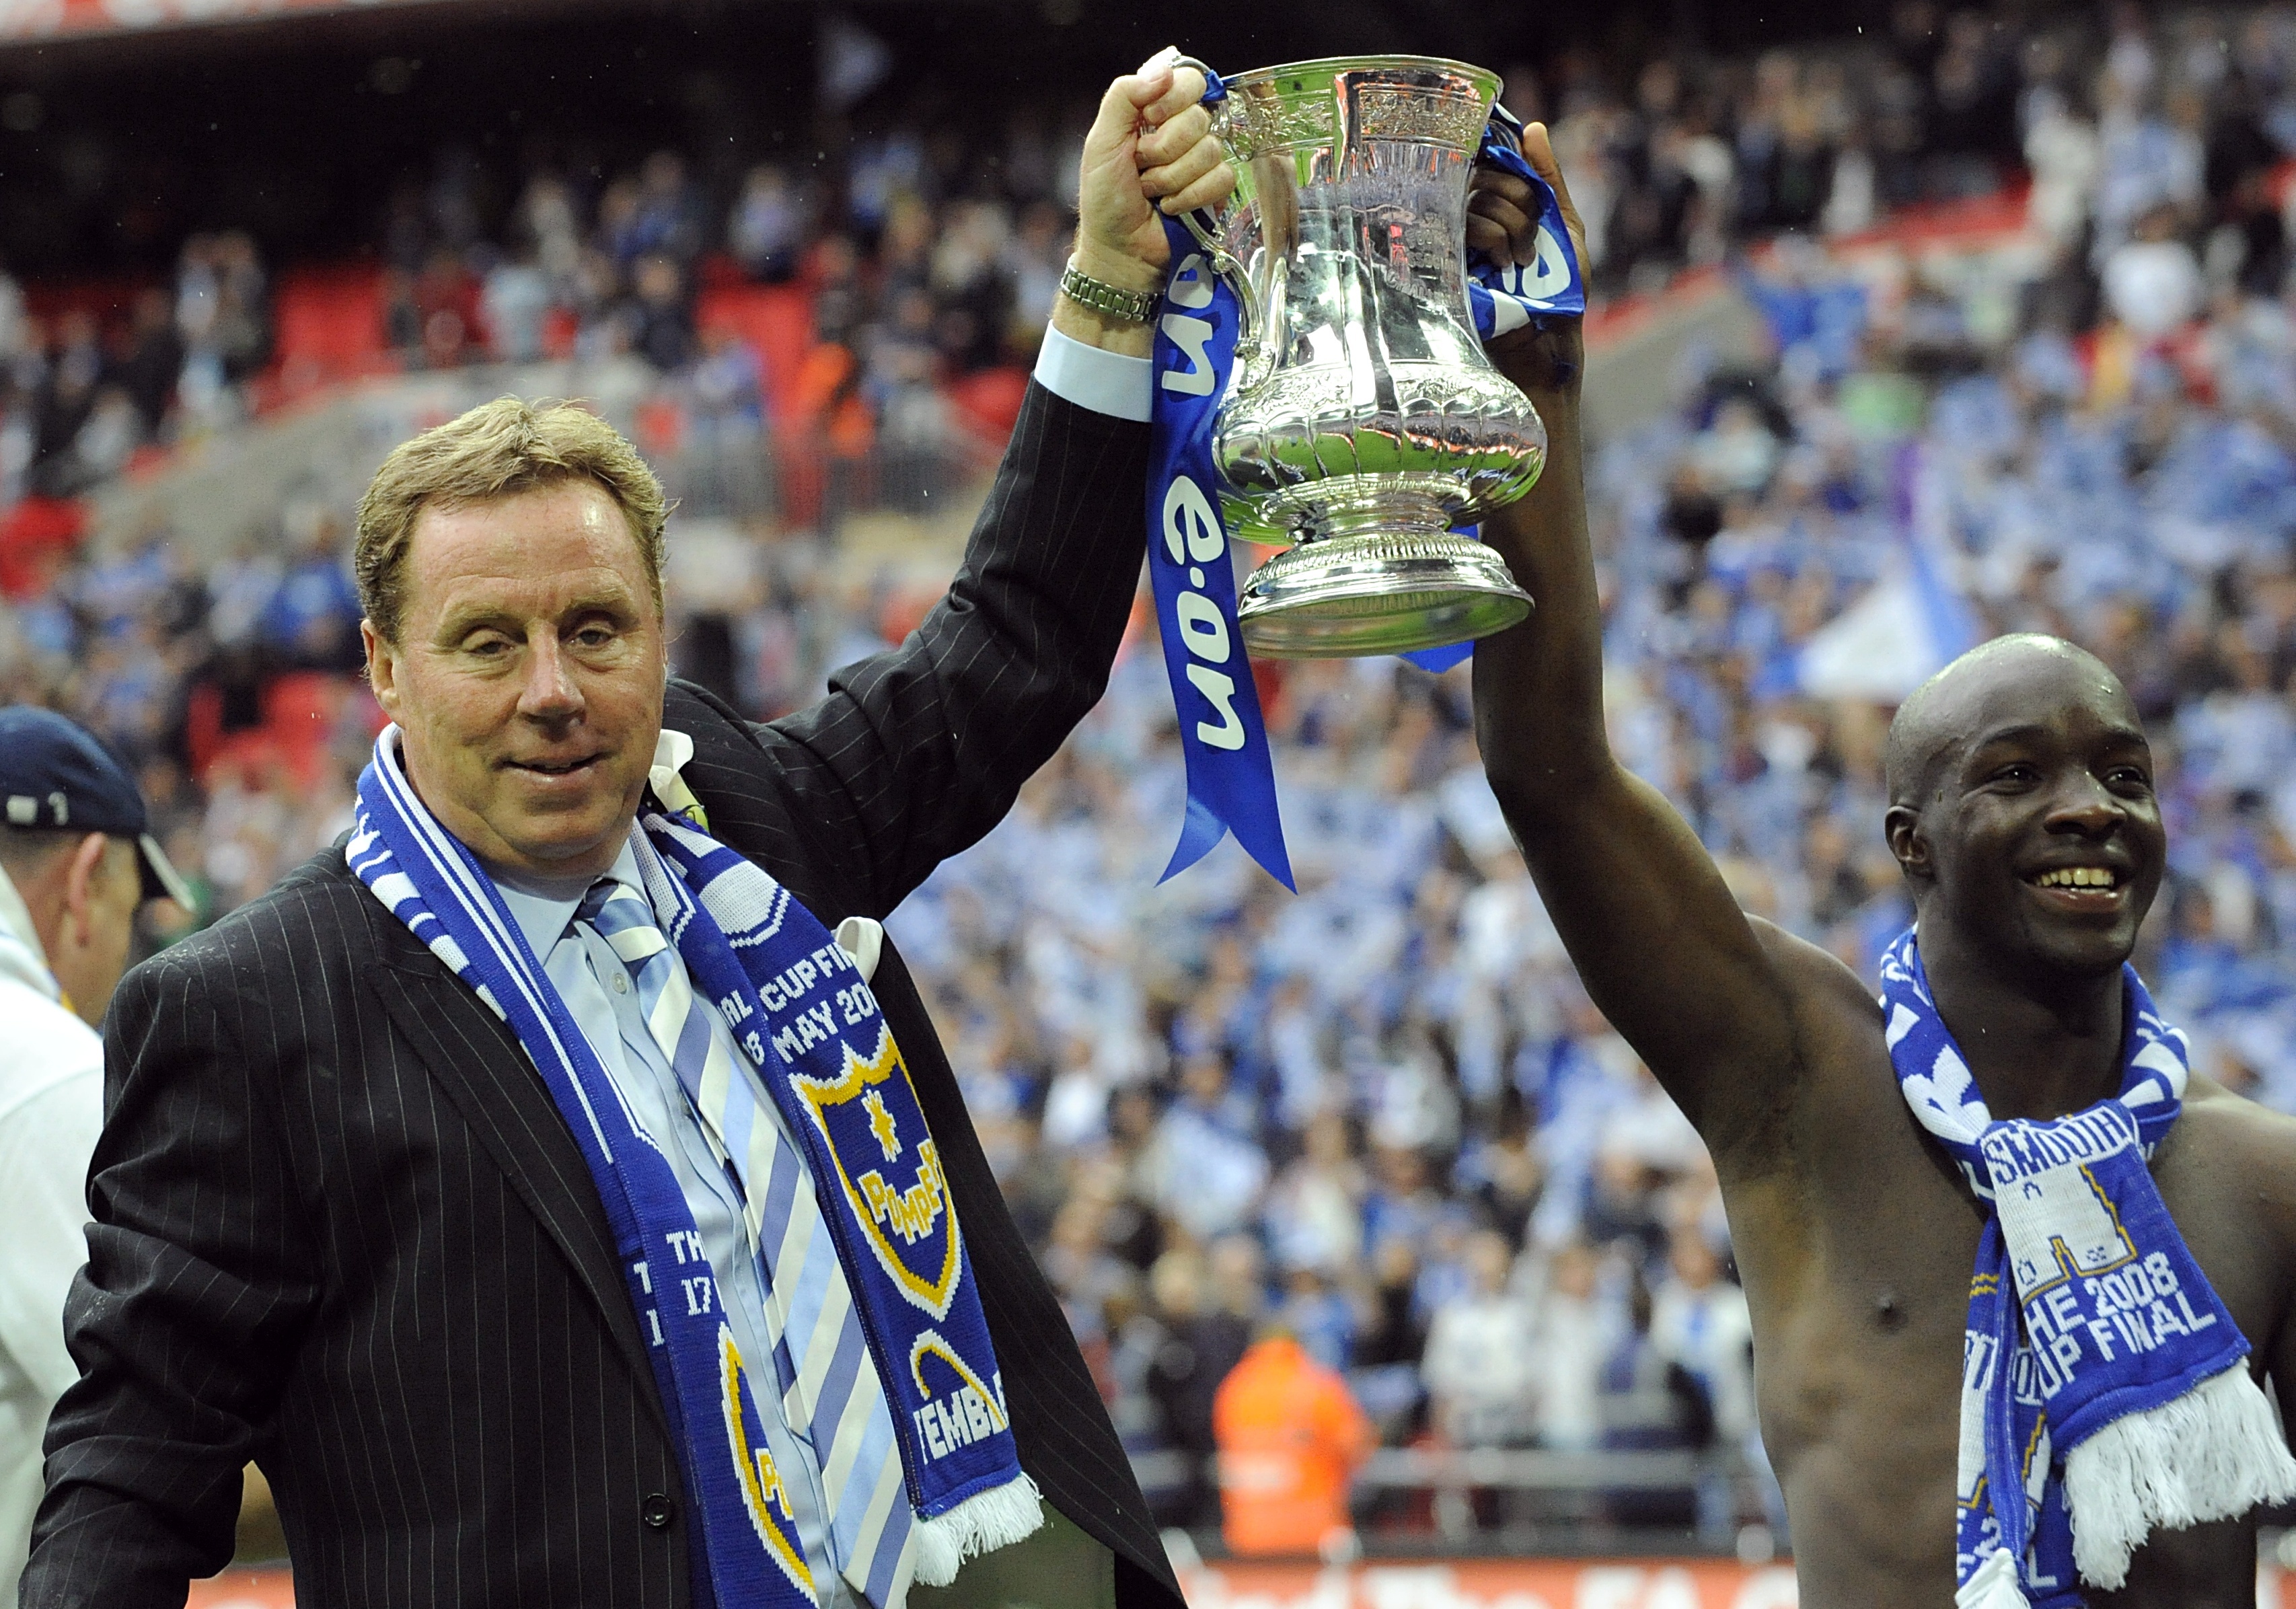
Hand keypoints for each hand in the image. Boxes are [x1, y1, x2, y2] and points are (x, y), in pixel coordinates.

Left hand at [1072, 47, 1235, 295]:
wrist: (1118, 249)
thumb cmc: (1105, 198)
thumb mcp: (1102, 141)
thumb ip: (1124, 97)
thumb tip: (1164, 72)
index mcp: (1156, 111)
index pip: (1188, 81)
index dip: (1171, 100)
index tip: (1148, 120)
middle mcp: (1183, 130)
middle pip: (1198, 117)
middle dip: (1163, 150)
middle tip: (1141, 167)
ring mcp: (1202, 160)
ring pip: (1209, 150)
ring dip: (1171, 178)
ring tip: (1152, 191)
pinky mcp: (1215, 189)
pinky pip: (1221, 178)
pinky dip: (1190, 196)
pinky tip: (1171, 206)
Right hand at [1469, 121, 1588, 395]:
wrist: (1547, 343)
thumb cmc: (1560, 293)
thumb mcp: (1564, 228)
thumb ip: (1548, 180)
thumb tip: (1531, 129)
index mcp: (1495, 207)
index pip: (1493, 161)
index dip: (1512, 169)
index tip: (1529, 197)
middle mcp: (1469, 219)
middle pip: (1486, 174)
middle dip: (1521, 203)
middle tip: (1533, 241)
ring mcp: (1455, 241)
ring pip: (1478, 198)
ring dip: (1513, 227)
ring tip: (1521, 262)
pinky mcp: (1447, 263)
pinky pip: (1467, 225)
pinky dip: (1496, 239)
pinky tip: (1503, 266)